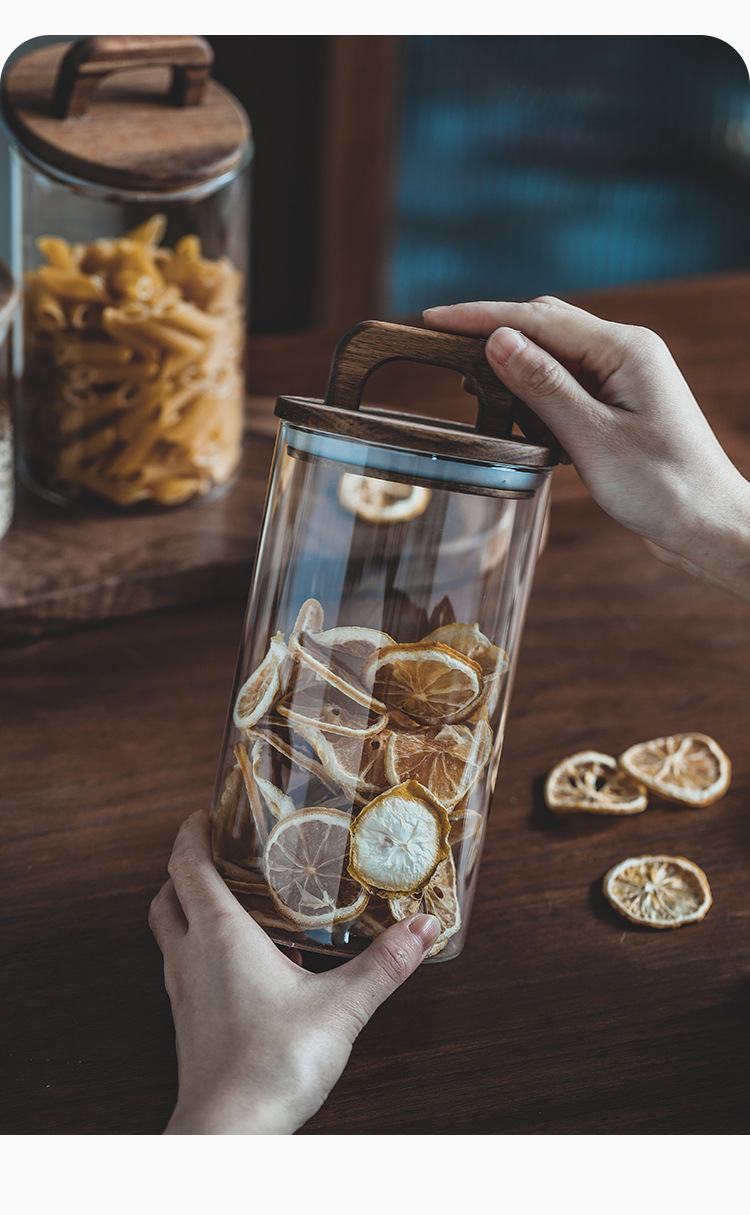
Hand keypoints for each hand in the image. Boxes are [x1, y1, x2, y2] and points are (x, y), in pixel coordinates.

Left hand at [149, 810, 438, 1134]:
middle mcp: (190, 955)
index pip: (186, 864)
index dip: (192, 833)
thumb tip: (422, 927)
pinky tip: (237, 964)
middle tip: (218, 851)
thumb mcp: (341, 1007)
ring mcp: (182, 991)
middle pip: (168, 894)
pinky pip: (181, 967)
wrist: (230, 1132)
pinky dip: (197, 948)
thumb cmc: (273, 1066)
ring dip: (187, 907)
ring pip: (169, 931)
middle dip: (185, 866)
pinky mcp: (187, 1022)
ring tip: (229, 900)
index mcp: (219, 934)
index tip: (206, 813)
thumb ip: (384, 964)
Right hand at [424, 297, 749, 602]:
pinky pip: (565, 385)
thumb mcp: (593, 437)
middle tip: (441, 348)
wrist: (706, 525)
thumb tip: (498, 340)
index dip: (481, 316)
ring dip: (512, 368)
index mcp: (625, 349)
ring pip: (552, 356)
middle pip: (544, 326)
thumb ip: (543, 386)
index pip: (538, 317)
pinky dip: (533, 395)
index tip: (434, 318)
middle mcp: (625, 353)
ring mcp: (623, 378)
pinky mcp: (618, 405)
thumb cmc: (663, 486)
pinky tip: (515, 414)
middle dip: (492, 334)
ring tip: (470, 384)